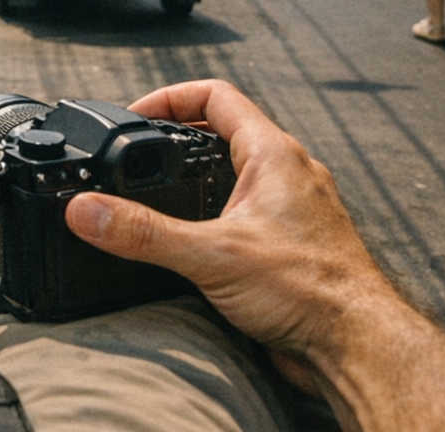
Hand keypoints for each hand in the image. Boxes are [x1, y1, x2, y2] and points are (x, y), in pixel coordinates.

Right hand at [64, 80, 396, 363]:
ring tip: (158, 194)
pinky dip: (214, 213)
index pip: (215, 96)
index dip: (168, 98)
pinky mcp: (291, 243)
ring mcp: (293, 208)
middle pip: (224, 131)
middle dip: (176, 138)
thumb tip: (87, 210)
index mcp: (274, 155)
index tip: (133, 116)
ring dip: (197, 177)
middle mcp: (288, 174)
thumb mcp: (211, 255)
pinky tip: (194, 240)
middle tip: (138, 154)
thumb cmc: (313, 293)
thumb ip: (142, 233)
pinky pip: (246, 210)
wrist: (356, 348)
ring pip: (237, 172)